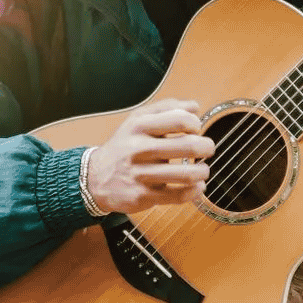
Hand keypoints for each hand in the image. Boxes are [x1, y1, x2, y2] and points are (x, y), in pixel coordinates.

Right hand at [85, 98, 214, 213]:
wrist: (94, 177)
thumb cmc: (123, 146)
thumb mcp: (137, 120)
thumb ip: (166, 109)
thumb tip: (194, 107)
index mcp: (139, 126)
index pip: (180, 119)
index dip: (196, 124)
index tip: (196, 129)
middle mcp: (139, 149)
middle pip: (187, 146)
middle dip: (206, 146)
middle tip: (208, 148)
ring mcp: (140, 174)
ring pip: (186, 174)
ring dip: (202, 171)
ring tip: (203, 170)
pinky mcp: (143, 196)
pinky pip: (178, 195)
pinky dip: (195, 191)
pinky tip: (197, 186)